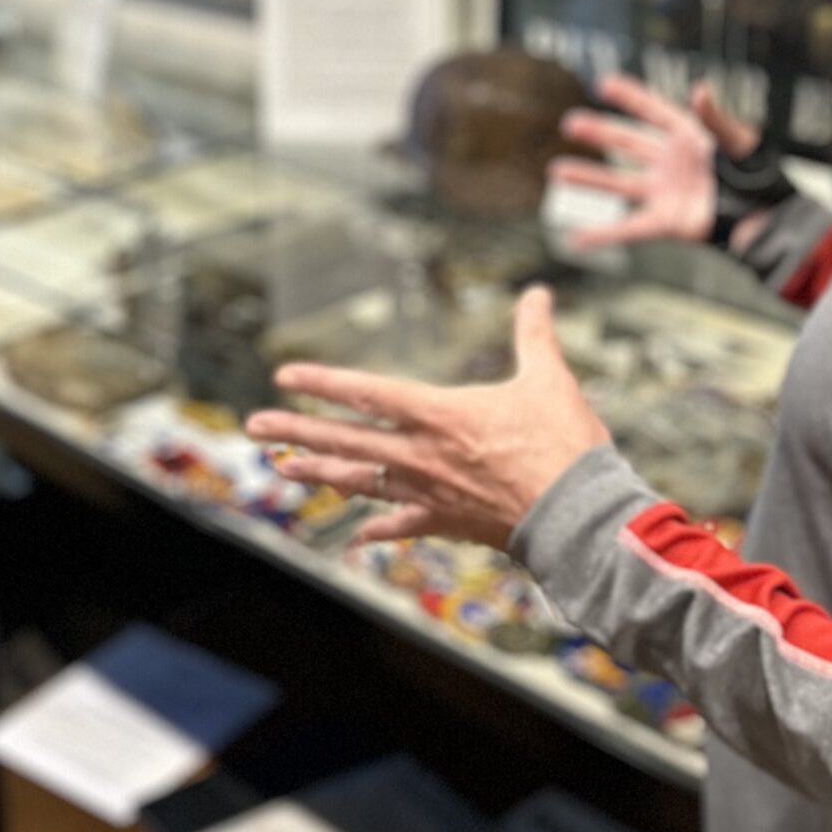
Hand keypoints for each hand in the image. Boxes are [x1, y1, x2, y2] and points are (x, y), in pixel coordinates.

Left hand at [247, 287, 610, 551]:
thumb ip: (535, 334)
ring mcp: (428, 491)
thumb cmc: (564, 446)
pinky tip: (356, 537)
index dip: (322, 382)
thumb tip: (539, 293)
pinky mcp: (445, 521)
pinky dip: (377, 530)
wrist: (577, 517)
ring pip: (360, 480)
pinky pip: (400, 526)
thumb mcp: (550, 379)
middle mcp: (421, 453)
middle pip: (345, 438)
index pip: (366, 392)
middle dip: (296, 429)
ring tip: (285, 468)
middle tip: (254, 425)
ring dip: (320, 472)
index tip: (284, 376)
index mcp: (438, 414)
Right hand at [547, 75, 758, 249]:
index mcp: (688, 136)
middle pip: (627, 143)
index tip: (604, 83)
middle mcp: (670, 162)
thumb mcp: (740, 140)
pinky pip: (628, 228)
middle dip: (599, 132)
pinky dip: (603, 235)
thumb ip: (715, 117)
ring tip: (558, 171)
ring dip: (589, 178)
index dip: (630, 97)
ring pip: (619, 183)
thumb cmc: (759, 175)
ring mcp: (664, 192)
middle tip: (571, 123)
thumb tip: (699, 89)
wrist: (766, 217)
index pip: (653, 111)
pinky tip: (577, 238)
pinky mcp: (665, 222)